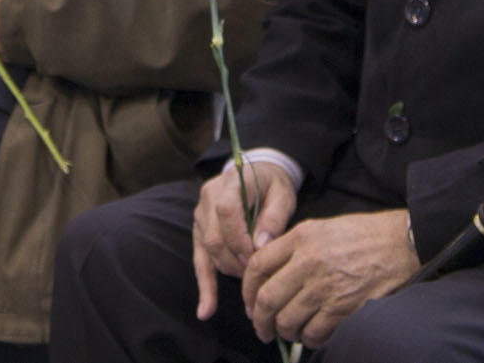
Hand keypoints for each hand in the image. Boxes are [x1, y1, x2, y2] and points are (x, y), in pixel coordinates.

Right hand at [192, 160, 296, 321]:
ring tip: (250, 279)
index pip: (225, 211)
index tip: (255, 258)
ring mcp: (201, 214)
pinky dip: (204, 286)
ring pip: (208, 250)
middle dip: (236, 261)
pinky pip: (199, 260)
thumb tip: (260, 247)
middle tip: (257, 273)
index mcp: (231, 183)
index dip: (239, 239)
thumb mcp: (283, 196)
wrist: (258, 174)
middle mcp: (209, 197)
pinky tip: (206, 310)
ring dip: (229, 269)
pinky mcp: (199, 230)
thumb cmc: (273, 186)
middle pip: (214, 236)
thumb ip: (274, 218)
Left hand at [240, 208, 418, 346]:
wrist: (401, 243)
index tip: (250, 303)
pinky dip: (309, 339)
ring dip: (285, 332)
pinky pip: (314, 332)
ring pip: (288, 320)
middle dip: (260, 320)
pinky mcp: (344, 307)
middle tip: (262, 329)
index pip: (258, 265)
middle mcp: (308, 261)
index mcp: (300, 238)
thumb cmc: (363, 235)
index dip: (247, 289)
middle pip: (267, 298)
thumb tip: (270, 273)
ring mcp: (326, 286)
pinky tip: (312, 335)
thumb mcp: (321, 228)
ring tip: (289, 332)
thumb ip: (293, 246)